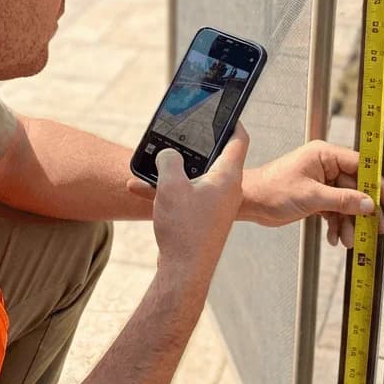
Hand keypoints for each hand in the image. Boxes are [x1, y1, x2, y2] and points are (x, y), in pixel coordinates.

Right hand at [127, 124, 249, 280]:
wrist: (184, 272)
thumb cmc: (185, 228)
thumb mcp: (171, 185)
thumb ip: (169, 160)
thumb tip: (168, 154)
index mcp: (227, 177)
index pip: (238, 140)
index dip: (232, 122)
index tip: (224, 112)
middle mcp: (227, 191)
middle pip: (214, 158)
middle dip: (194, 147)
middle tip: (179, 136)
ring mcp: (216, 207)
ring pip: (196, 178)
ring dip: (175, 171)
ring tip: (152, 166)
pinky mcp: (204, 220)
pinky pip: (188, 196)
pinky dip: (171, 190)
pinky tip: (145, 190)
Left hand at [240, 140, 383, 247]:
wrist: (249, 201)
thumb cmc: (271, 189)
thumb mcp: (311, 196)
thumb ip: (342, 200)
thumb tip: (368, 203)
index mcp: (324, 154)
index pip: (360, 165)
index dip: (375, 183)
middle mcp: (325, 166)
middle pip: (355, 187)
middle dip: (361, 211)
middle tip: (375, 228)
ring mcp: (320, 182)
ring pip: (345, 202)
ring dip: (348, 222)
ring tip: (349, 240)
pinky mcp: (315, 196)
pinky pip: (334, 210)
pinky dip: (336, 224)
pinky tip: (334, 238)